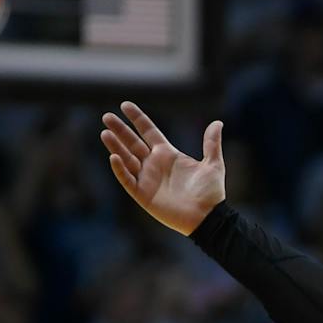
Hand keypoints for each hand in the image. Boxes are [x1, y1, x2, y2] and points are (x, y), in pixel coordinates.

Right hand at [101, 104, 226, 233]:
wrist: (208, 217)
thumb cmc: (211, 193)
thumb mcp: (213, 164)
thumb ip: (211, 143)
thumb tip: (218, 122)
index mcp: (168, 154)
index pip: (148, 131)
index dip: (137, 118)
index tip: (125, 105)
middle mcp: (154, 164)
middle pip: (132, 143)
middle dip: (119, 130)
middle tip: (106, 116)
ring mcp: (147, 179)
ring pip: (126, 159)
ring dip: (115, 146)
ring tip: (105, 133)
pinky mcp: (143, 195)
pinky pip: (128, 180)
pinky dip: (120, 169)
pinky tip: (113, 157)